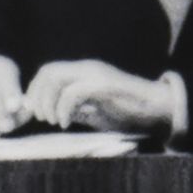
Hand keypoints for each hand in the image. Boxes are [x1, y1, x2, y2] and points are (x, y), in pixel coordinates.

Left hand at [23, 60, 178, 134]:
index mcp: (84, 72)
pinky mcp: (105, 86)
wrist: (158, 110)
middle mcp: (88, 68)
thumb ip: (72, 108)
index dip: (35, 90)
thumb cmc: (127, 113)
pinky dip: (64, 109)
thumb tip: (47, 112)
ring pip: (58, 79)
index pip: (48, 71)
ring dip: (49, 102)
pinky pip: (74, 92)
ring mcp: (97, 75)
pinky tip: (67, 123)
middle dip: (38, 96)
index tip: (34, 112)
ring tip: (55, 121)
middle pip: (48, 72)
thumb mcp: (93, 111)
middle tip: (42, 117)